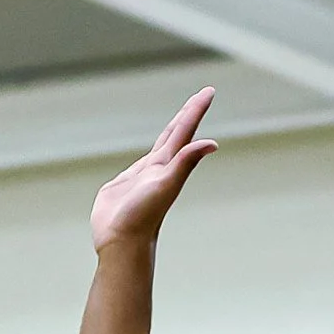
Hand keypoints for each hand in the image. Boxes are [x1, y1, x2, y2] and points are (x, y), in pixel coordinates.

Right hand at [92, 91, 218, 251]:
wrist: (121, 243)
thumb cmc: (143, 216)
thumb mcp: (166, 184)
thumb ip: (186, 162)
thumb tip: (212, 143)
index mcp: (169, 165)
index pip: (185, 130)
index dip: (196, 109)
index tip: (209, 90)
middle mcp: (160, 168)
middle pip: (177, 134)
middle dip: (188, 114)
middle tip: (201, 96)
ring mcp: (144, 176)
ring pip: (161, 147)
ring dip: (172, 132)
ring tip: (181, 120)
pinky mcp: (125, 185)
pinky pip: (141, 163)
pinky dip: (151, 153)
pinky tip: (154, 155)